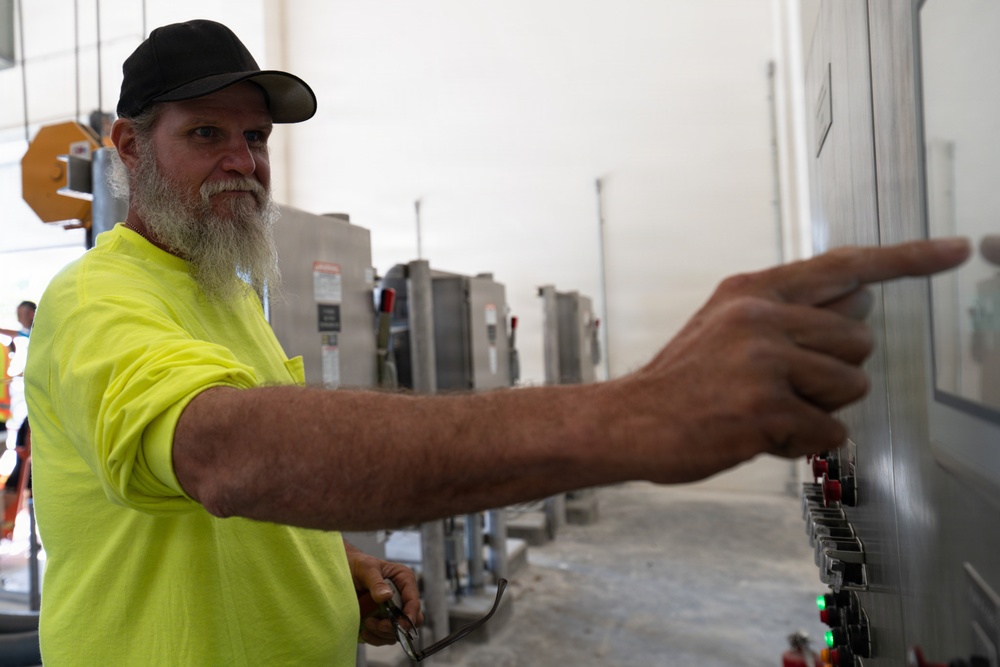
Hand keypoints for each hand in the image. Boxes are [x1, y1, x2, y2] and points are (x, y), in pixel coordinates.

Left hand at [345, 541, 423, 645]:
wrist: (343, 572)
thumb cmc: (357, 565)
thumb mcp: (366, 569)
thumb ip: (376, 582)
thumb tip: (386, 596)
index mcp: (404, 580)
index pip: (414, 600)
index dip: (410, 614)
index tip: (400, 624)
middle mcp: (403, 596)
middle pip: (411, 620)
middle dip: (396, 627)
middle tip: (379, 625)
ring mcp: (394, 610)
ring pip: (399, 632)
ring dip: (383, 633)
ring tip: (367, 623)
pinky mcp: (383, 621)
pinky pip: (385, 637)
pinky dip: (376, 638)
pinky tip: (364, 631)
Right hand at [612, 238, 970, 481]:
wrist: (629, 421)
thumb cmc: (681, 381)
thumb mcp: (725, 323)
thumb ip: (788, 308)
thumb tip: (860, 295)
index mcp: (752, 289)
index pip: (845, 265)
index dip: (909, 257)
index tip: (956, 249)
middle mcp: (760, 315)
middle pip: (858, 339)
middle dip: (835, 371)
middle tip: (783, 387)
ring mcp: (763, 360)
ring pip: (850, 385)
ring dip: (819, 408)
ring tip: (765, 410)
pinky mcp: (766, 407)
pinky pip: (830, 430)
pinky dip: (803, 442)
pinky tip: (759, 435)